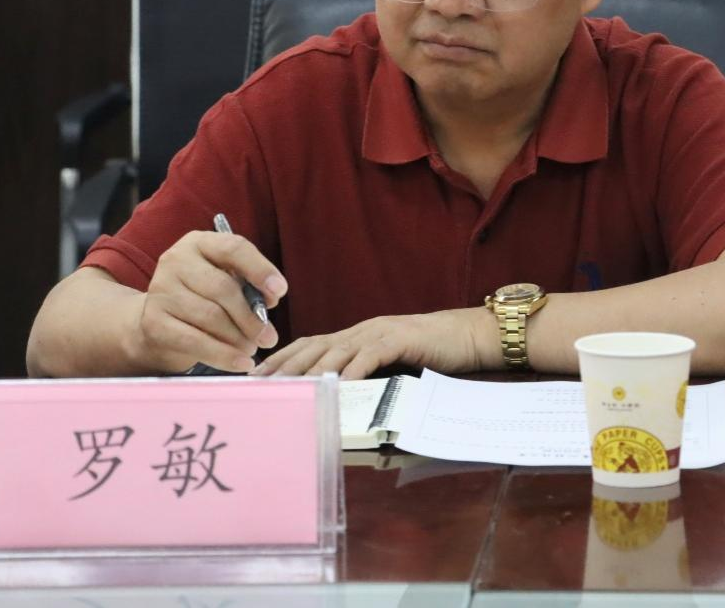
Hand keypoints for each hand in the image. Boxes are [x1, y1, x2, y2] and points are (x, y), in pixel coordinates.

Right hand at [129, 231, 287, 372]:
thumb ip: (249, 285)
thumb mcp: (226, 281)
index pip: (234, 248)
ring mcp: (161, 290)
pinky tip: (241, 363)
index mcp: (199, 243)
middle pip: (223, 288)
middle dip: (251, 317)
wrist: (156, 320)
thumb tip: (270, 300)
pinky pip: (194, 341)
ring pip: (210, 317)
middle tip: (269, 337)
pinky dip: (223, 356)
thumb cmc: (202, 297)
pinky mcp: (153, 321)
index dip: (260, 269)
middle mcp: (176, 261)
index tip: (281, 292)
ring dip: (238, 338)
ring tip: (252, 349)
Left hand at [250, 307, 492, 379]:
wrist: (467, 335)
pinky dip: (355, 369)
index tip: (257, 376)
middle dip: (285, 365)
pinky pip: (372, 354)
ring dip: (312, 369)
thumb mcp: (388, 362)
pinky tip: (340, 382)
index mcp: (355, 336)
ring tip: (292, 387)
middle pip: (314, 346)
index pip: (309, 345)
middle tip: (260, 383)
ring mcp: (380, 332)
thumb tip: (334, 394)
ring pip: (337, 350)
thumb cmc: (428, 353)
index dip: (282, 359)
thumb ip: (362, 371)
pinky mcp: (401, 339)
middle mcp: (361, 330)